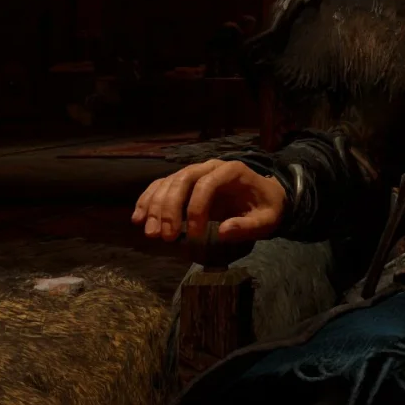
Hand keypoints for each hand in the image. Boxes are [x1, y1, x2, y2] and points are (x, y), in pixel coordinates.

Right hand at [131, 159, 286, 243]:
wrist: (266, 198)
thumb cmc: (266, 208)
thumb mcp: (267, 220)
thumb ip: (248, 227)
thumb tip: (222, 232)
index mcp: (232, 171)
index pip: (207, 184)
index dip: (196, 209)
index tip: (194, 235)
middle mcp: (210, 167)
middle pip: (182, 180)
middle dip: (169, 209)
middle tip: (165, 237)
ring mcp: (196, 173)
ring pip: (168, 183)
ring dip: (155, 207)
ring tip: (150, 233)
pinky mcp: (186, 183)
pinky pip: (162, 186)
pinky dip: (148, 200)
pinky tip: (138, 218)